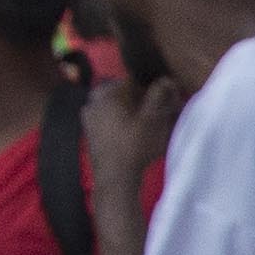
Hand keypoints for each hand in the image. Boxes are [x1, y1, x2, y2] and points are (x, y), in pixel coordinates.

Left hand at [82, 71, 185, 188]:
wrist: (114, 176)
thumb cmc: (136, 144)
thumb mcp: (154, 118)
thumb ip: (159, 94)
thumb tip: (165, 79)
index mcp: (109, 91)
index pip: (134, 80)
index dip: (152, 87)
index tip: (165, 99)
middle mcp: (94, 99)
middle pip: (123, 92)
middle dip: (140, 99)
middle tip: (157, 111)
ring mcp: (88, 115)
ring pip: (114, 105)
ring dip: (130, 109)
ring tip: (146, 122)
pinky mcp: (89, 129)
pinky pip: (107, 117)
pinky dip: (119, 120)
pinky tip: (130, 132)